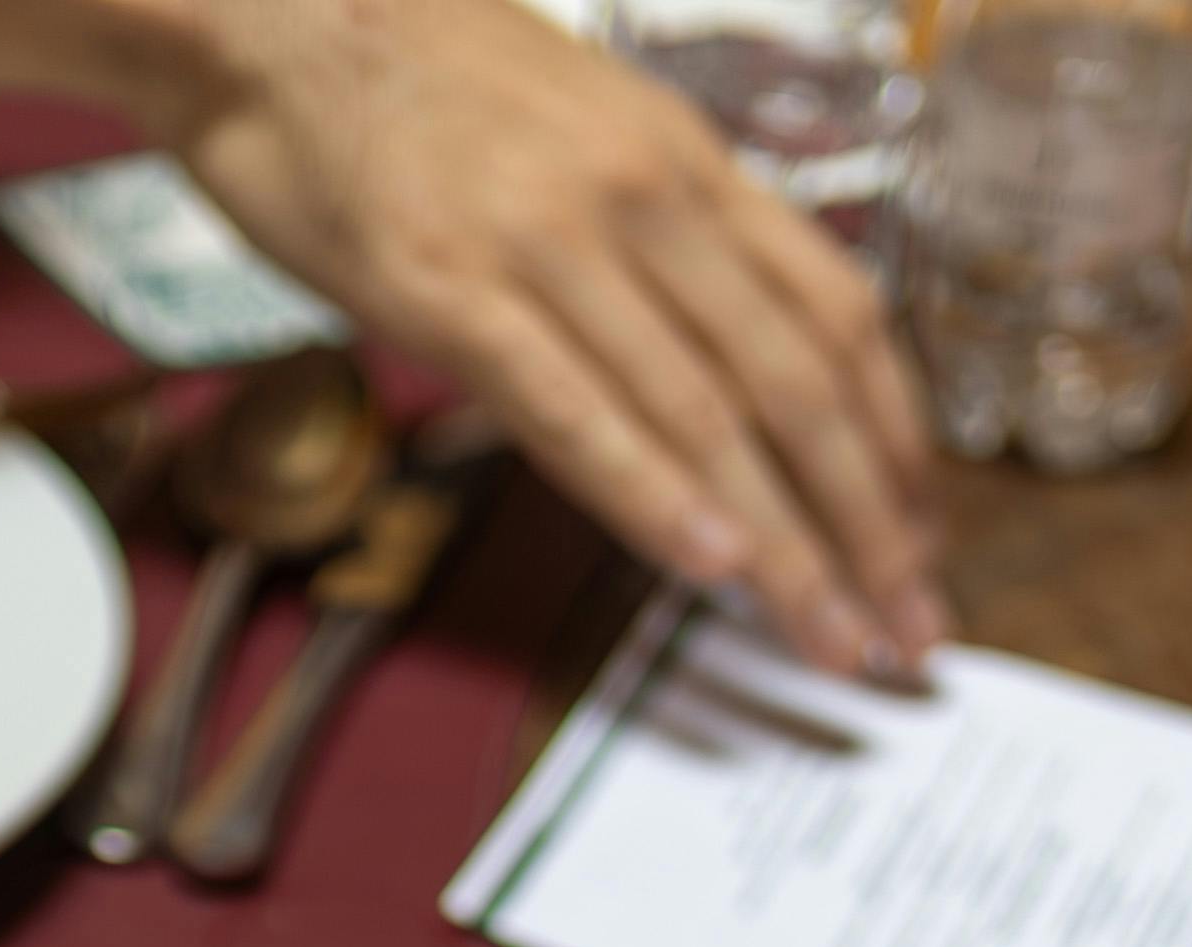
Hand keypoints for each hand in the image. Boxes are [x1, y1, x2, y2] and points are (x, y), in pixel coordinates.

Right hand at [127, 0, 946, 678]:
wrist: (271, 5)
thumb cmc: (412, 72)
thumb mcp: (581, 123)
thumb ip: (655, 231)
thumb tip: (713, 346)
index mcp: (684, 160)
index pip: (835, 310)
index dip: (894, 435)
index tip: (920, 534)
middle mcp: (642, 199)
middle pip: (796, 381)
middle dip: (867, 523)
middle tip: (909, 630)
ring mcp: (549, 244)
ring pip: (705, 413)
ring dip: (783, 544)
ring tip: (832, 639)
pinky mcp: (448, 290)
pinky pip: (574, 409)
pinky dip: (652, 494)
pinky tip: (713, 566)